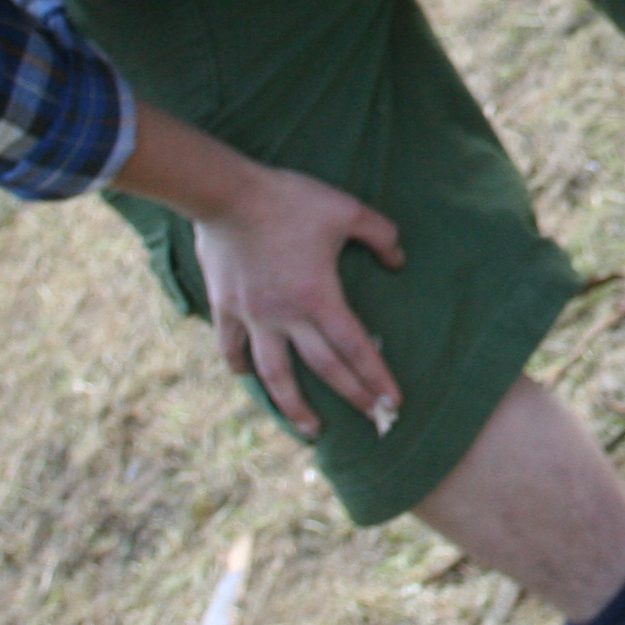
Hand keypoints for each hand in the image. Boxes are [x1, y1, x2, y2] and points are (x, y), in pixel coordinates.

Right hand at [190, 161, 405, 439]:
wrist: (228, 194)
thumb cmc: (291, 200)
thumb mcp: (347, 210)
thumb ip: (380, 235)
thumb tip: (399, 258)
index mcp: (319, 297)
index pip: (356, 348)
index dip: (376, 377)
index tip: (394, 403)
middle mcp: (287, 316)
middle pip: (324, 368)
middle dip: (352, 397)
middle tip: (372, 422)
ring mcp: (253, 316)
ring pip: (275, 374)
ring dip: (294, 405)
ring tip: (310, 429)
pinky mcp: (225, 307)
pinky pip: (232, 347)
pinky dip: (240, 366)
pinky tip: (247, 377)